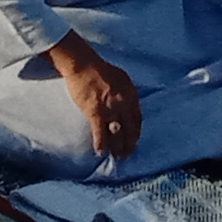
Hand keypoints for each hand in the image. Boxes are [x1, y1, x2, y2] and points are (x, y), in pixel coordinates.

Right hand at [48, 32, 141, 165]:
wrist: (83, 65)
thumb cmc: (100, 70)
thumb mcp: (121, 79)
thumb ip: (127, 94)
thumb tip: (129, 106)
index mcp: (131, 93)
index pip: (138, 117)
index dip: (136, 131)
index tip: (135, 140)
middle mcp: (124, 102)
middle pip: (130, 128)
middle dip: (130, 143)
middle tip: (128, 153)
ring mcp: (110, 108)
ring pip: (117, 133)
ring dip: (118, 147)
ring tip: (117, 156)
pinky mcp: (96, 112)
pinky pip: (100, 132)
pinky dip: (101, 144)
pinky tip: (100, 152)